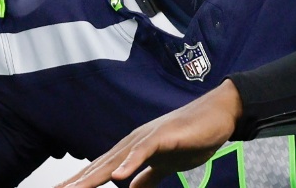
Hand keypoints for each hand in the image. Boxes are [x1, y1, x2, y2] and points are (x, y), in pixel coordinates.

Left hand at [57, 79, 241, 187]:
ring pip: (116, 159)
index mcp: (133, 150)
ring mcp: (147, 137)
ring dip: (95, 176)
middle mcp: (134, 142)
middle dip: (77, 182)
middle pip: (100, 165)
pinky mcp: (164, 135)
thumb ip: (148, 176)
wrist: (218, 115)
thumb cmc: (192, 136)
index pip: (101, 170)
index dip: (80, 183)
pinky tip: (117, 176)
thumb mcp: (166, 165)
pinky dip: (130, 163)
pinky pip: (144, 151)